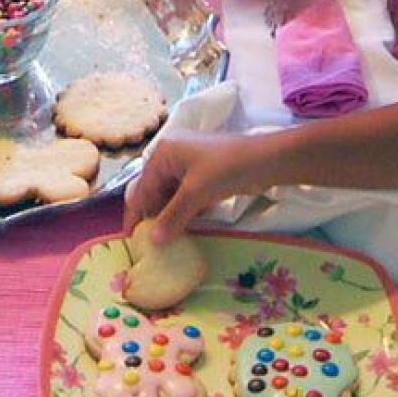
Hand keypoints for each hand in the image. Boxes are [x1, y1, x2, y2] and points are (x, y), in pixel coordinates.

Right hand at [124, 133, 263, 240]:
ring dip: (172, 215)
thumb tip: (154, 240)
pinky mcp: (204, 174)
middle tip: (154, 242)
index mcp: (163, 154)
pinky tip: (189, 226)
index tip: (131, 238)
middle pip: (155, 191)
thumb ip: (173, 217)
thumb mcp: (196, 193)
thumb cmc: (225, 168)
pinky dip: (187, 210)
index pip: (142, 188)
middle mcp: (172, 156)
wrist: (266, 159)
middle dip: (155, 216)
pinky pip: (187, 195)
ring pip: (172, 195)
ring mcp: (189, 165)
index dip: (136, 214)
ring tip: (171, 238)